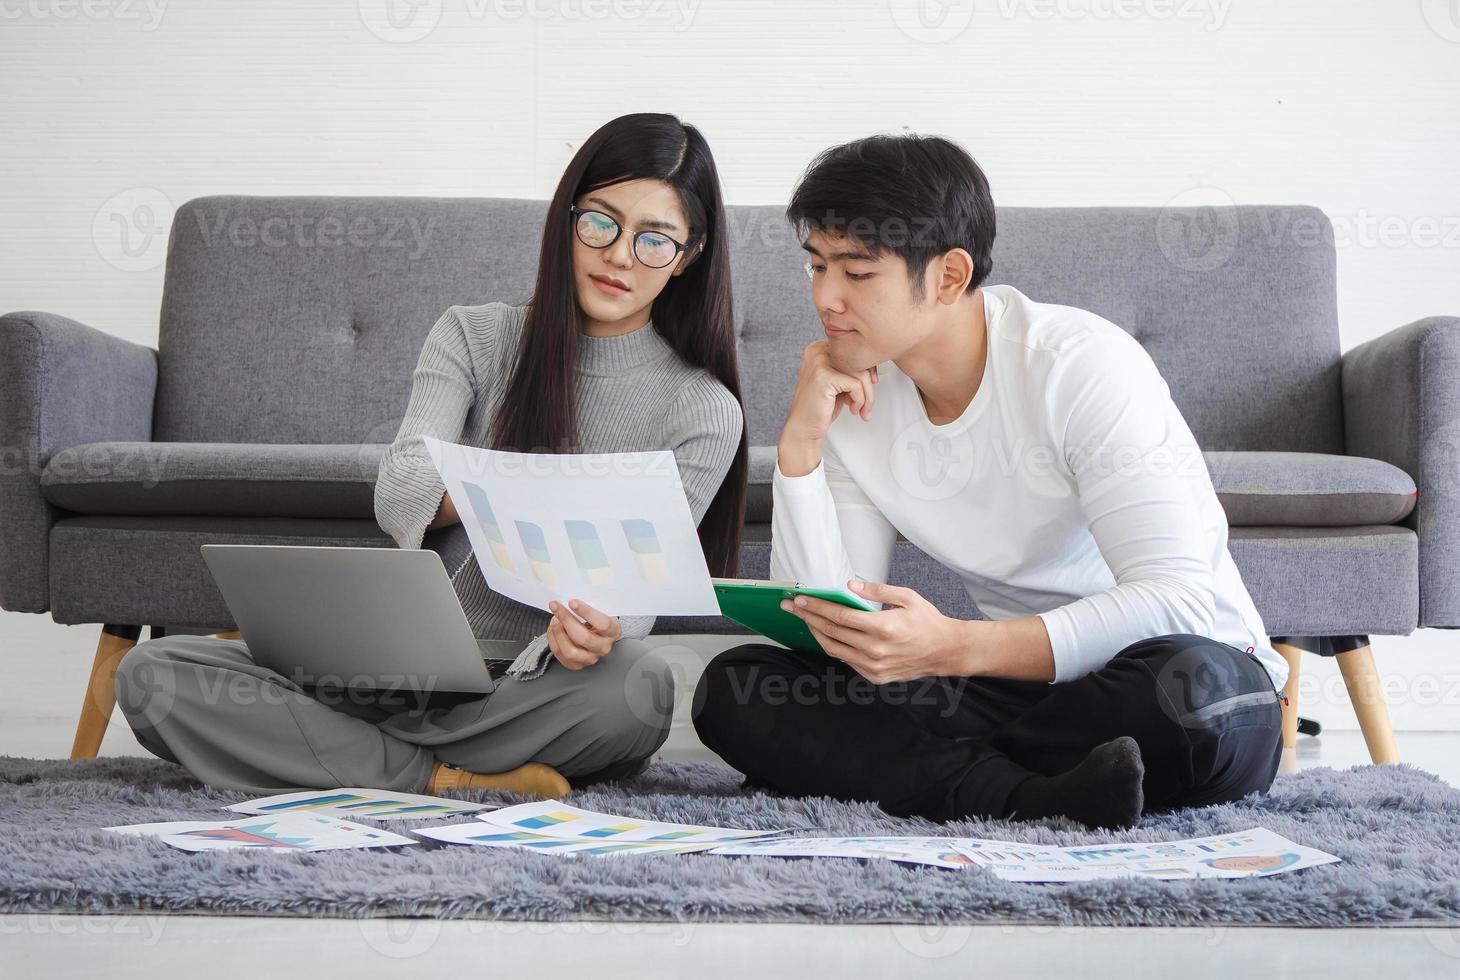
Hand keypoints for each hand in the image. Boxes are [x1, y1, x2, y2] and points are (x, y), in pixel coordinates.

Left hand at [546, 599, 622, 670]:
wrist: (597, 633)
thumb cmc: (596, 618)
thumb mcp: (599, 608)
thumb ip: (591, 602)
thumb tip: (574, 590)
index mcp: (613, 631)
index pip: (603, 624)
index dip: (587, 612)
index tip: (572, 601)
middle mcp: (604, 647)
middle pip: (583, 638)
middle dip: (566, 620)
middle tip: (556, 606)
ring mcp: (591, 658)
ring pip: (570, 650)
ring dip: (558, 632)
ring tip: (555, 619)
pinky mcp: (577, 665)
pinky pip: (560, 655)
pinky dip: (553, 639)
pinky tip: (553, 628)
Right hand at [778, 341, 878, 468]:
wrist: (803, 428)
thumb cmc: (819, 407)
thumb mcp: (837, 382)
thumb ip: (849, 368)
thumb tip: (874, 363)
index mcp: (818, 348)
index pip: (853, 350)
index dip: (867, 369)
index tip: (870, 385)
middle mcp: (817, 352)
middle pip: (858, 360)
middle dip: (868, 384)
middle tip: (866, 402)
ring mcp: (820, 363)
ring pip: (861, 373)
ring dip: (867, 395)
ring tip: (860, 408)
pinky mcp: (825, 377)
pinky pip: (856, 385)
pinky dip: (860, 400)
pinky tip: (853, 409)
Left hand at [781, 580, 969, 683]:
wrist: (945, 651)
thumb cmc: (927, 622)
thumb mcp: (907, 597)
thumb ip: (877, 590)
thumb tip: (850, 585)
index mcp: (883, 627)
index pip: (840, 616)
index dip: (817, 607)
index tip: (800, 600)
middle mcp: (876, 649)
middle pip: (831, 632)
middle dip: (808, 617)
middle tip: (791, 607)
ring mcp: (874, 666)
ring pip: (834, 649)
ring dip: (816, 633)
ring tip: (806, 620)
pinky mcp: (874, 676)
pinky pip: (847, 660)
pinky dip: (834, 646)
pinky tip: (826, 635)